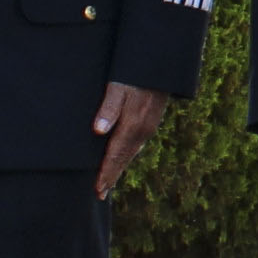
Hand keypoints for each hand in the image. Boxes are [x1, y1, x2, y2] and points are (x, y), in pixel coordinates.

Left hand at [88, 80, 175, 198]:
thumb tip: (97, 132)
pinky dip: (127, 155)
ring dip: (120, 167)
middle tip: (100, 193)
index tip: (98, 189)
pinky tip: (123, 157)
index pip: (115, 155)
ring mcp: (149, 126)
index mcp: (133, 124)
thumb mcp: (117, 86)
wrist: (160, 63)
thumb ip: (108, 109)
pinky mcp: (151, 121)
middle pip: (124, 159)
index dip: (106, 173)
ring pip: (132, 153)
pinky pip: (137, 144)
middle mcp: (143, 130)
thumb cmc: (134, 72)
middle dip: (112, 176)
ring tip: (110, 181)